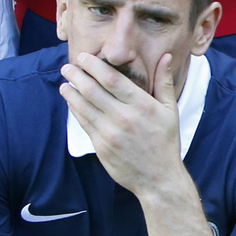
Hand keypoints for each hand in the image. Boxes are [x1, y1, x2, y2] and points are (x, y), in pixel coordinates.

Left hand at [59, 53, 184, 196]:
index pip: (112, 79)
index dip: (94, 66)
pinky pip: (83, 122)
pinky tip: (72, 101)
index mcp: (142, 106)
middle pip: (92, 90)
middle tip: (68, 66)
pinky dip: (75, 109)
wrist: (159, 178)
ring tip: (65, 82)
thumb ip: (164, 82)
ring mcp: (110, 133)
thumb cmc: (166, 142)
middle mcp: (124, 118)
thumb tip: (166, 56)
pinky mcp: (101, 146)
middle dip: (76, 75)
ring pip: (83, 106)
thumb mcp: (170, 111)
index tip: (84, 57)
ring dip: (70, 91)